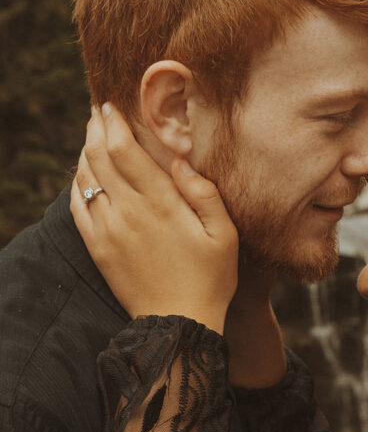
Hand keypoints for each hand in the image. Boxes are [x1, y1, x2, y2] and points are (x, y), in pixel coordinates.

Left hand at [70, 106, 237, 334]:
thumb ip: (205, 193)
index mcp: (160, 203)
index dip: (113, 122)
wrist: (180, 324)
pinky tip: (85, 175)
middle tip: (99, 114)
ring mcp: (108, 230)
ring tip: (92, 138)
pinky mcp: (98, 249)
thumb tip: (181, 160)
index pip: (123, 149)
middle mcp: (128, 212)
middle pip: (98, 156)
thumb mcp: (224, 235)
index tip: (111, 107)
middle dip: (95, 129)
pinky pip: (78, 206)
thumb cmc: (211, 279)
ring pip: (84, 178)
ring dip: (85, 153)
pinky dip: (78, 184)